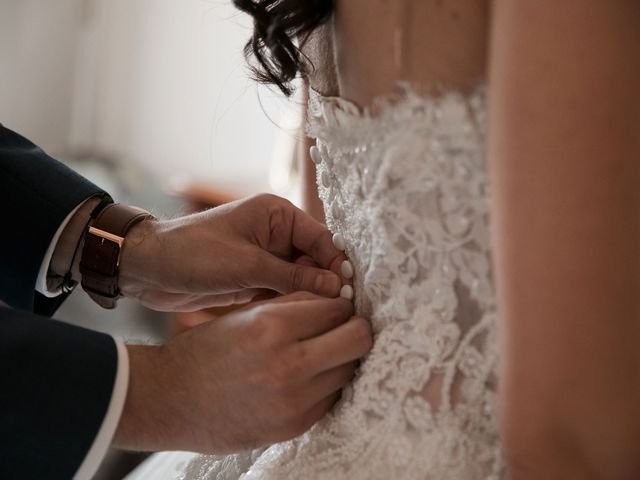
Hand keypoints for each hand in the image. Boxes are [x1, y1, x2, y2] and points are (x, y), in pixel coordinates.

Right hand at [113, 292, 372, 452]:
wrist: (170, 401)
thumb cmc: (206, 350)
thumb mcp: (246, 314)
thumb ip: (294, 305)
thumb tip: (337, 297)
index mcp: (272, 326)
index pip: (338, 308)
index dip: (340, 303)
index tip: (336, 306)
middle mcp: (288, 365)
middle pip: (359, 339)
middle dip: (354, 328)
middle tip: (342, 327)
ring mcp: (294, 401)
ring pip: (350, 370)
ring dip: (341, 358)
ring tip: (321, 353)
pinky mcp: (294, 426)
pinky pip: (333, 397)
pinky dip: (327, 384)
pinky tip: (307, 378)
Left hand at [118, 194, 346, 310]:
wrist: (148, 269)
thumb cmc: (193, 254)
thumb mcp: (246, 265)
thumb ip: (293, 276)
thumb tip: (336, 286)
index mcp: (277, 214)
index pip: (323, 239)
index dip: (337, 265)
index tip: (349, 293)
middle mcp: (276, 233)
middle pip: (316, 260)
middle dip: (326, 284)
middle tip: (340, 313)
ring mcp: (266, 257)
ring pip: (302, 278)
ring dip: (310, 297)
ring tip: (323, 320)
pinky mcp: (255, 278)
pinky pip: (284, 291)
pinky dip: (292, 304)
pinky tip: (300, 322)